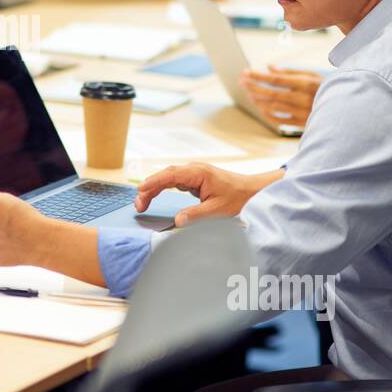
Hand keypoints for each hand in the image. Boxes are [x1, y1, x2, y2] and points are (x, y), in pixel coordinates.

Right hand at [135, 162, 279, 224]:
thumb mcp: (218, 211)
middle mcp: (194, 169)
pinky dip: (163, 188)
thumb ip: (196, 216)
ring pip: (168, 178)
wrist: (252, 191)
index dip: (153, 183)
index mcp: (198, 173)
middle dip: (149, 188)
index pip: (170, 176)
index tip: (140, 191)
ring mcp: (194, 173)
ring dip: (155, 188)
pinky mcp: (196, 179)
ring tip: (142, 203)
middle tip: (138, 205)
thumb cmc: (238, 199)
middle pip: (165, 176)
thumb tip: (177, 221)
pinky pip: (174, 182)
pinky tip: (156, 196)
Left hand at [240, 65, 321, 128]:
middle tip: (242, 82)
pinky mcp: (302, 124)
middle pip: (272, 93)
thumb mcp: (312, 75)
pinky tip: (260, 107)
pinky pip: (279, 121)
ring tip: (249, 93)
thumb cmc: (326, 87)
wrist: (346, 108)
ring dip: (258, 100)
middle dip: (254, 87)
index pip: (276, 80)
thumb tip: (269, 68)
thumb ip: (289, 72)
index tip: (245, 72)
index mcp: (306, 84)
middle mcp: (303, 99)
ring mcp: (302, 113)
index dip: (258, 76)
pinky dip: (267, 114)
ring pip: (273, 107)